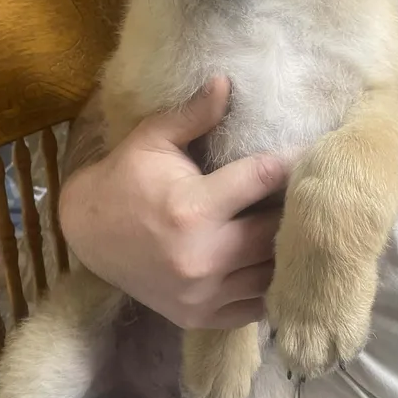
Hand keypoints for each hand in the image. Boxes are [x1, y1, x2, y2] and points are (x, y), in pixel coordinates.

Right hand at [59, 77, 286, 329]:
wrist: (87, 233)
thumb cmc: (124, 178)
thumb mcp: (153, 139)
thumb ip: (194, 114)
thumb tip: (226, 80)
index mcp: (193, 209)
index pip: (262, 179)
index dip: (290, 162)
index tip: (310, 152)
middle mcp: (202, 257)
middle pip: (276, 231)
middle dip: (294, 209)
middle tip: (310, 191)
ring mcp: (202, 294)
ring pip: (272, 273)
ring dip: (286, 249)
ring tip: (297, 226)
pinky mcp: (199, 317)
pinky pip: (255, 307)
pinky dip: (270, 286)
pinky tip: (275, 262)